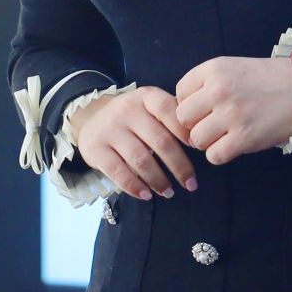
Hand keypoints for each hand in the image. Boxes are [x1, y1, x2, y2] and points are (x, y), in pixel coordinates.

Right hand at [72, 86, 196, 200]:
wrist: (90, 118)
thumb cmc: (132, 118)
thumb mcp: (149, 107)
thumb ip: (171, 117)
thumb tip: (200, 141)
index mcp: (146, 97)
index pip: (169, 110)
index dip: (185, 130)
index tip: (200, 149)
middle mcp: (126, 109)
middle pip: (160, 140)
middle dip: (179, 166)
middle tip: (190, 184)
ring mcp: (109, 129)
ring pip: (141, 159)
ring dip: (158, 180)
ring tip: (169, 192)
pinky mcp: (95, 149)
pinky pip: (118, 172)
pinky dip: (134, 186)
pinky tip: (146, 195)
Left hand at [175, 56, 291, 165]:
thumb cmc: (267, 80)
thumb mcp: (232, 67)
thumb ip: (207, 84)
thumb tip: (184, 112)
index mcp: (214, 69)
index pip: (180, 92)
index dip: (190, 103)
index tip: (205, 107)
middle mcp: (219, 90)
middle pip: (183, 118)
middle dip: (194, 124)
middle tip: (212, 125)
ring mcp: (231, 114)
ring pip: (196, 139)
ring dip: (207, 141)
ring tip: (224, 135)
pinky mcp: (244, 137)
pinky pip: (214, 155)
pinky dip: (220, 154)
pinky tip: (233, 145)